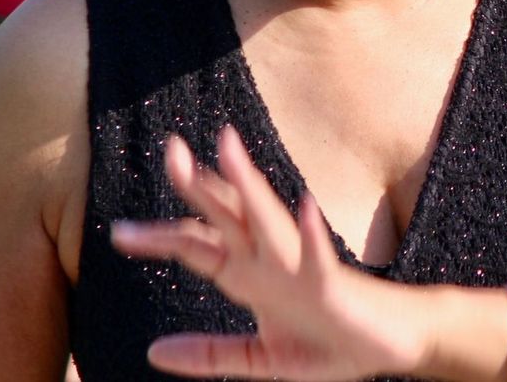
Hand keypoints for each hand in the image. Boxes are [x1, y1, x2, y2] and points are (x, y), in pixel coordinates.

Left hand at [111, 127, 425, 380]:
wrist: (389, 346)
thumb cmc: (328, 343)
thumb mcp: (259, 358)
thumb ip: (210, 353)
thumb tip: (153, 354)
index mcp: (251, 276)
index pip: (200, 246)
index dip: (160, 237)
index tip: (118, 233)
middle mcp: (271, 261)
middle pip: (227, 217)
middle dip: (198, 185)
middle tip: (169, 151)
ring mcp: (301, 267)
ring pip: (268, 219)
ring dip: (248, 184)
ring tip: (228, 148)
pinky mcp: (332, 283)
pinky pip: (319, 254)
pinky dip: (311, 232)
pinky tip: (304, 204)